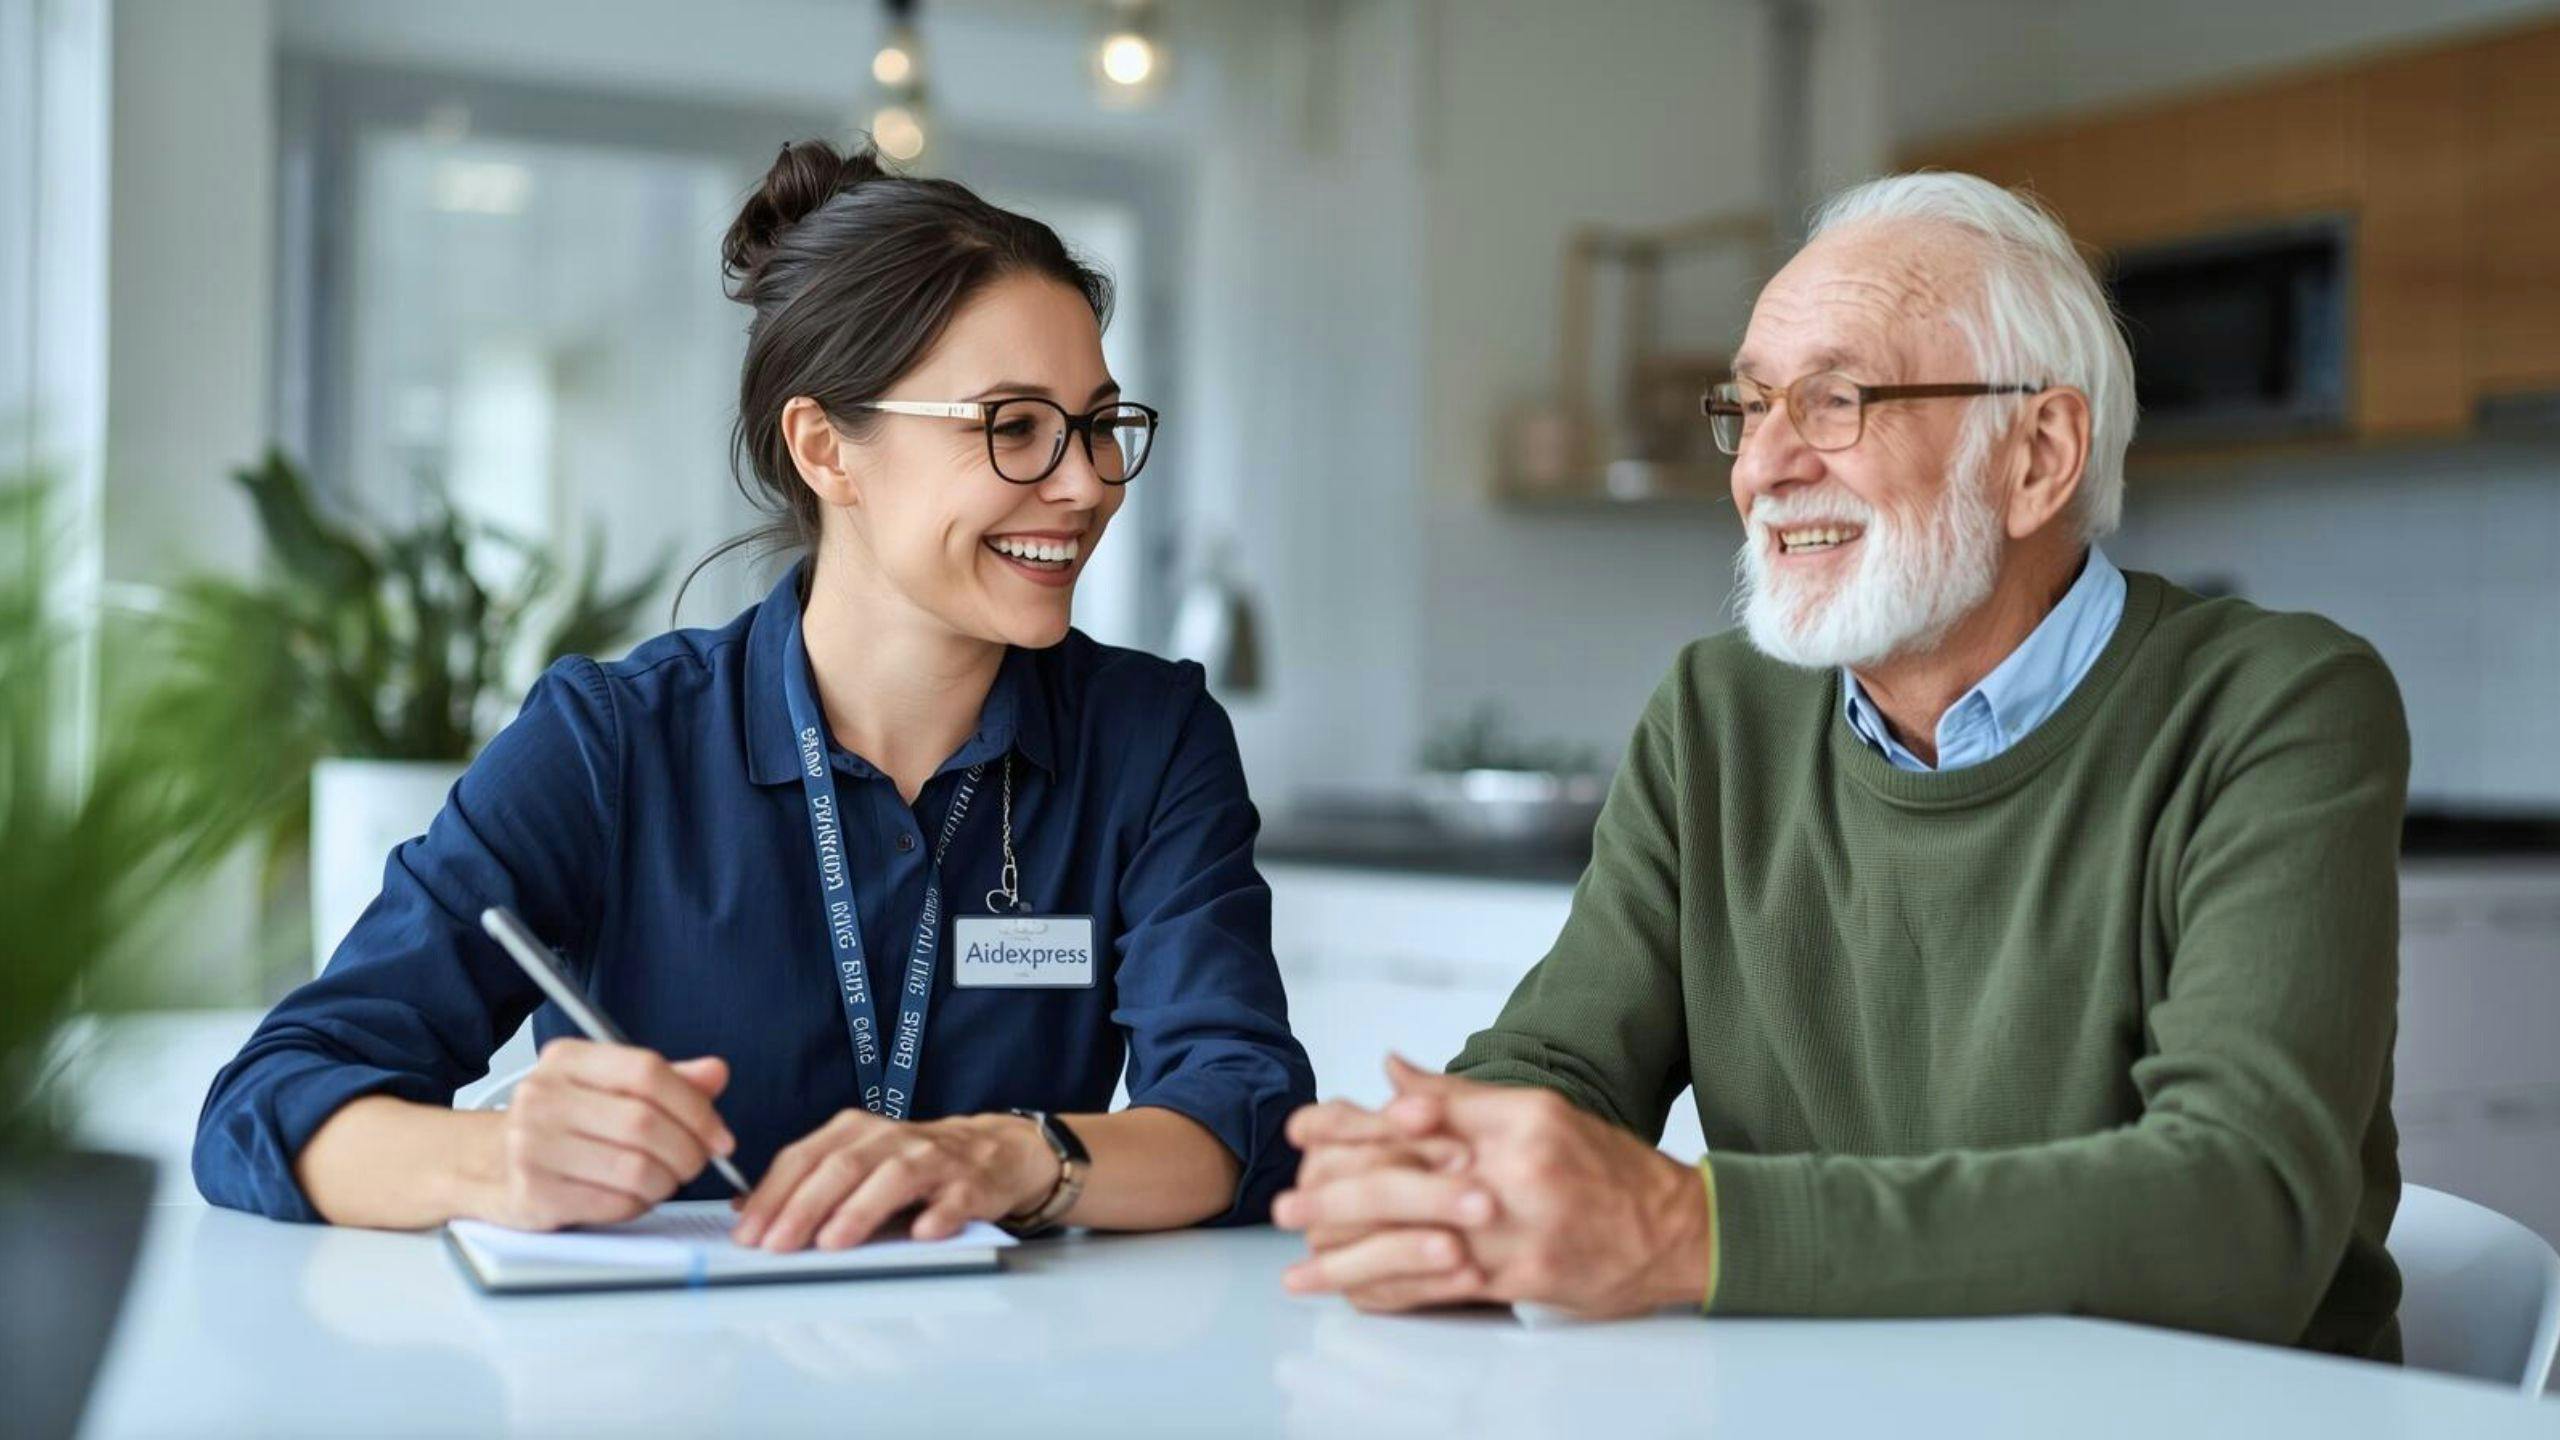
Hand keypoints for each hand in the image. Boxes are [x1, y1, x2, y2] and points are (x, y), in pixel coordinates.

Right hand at [485, 1037, 734, 1230]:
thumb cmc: (558, 1124)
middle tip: (697, 1162)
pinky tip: (631, 1197)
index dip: (695, 1106)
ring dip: (666, 1182)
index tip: (718, 1134)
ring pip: (635, 1168)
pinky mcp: (532, 1194)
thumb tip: (716, 1073)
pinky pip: (613, 1203)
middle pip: (645, 1122)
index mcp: (566, 1059)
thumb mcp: (607, 1088)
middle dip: (687, 1150)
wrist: (483, 1164)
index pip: (646, 1071)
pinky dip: (638, 1204)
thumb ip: (666, 1080)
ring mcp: (531, 1146)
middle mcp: (542, 1096)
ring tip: (663, 1180)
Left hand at [730, 1110, 1058, 1251]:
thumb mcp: (854, 1163)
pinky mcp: (970, 1183)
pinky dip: (937, 1214)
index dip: (772, 1194)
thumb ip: (804, 1184)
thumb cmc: (912, 1165)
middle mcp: (891, 1138)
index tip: (748, 1233)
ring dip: (860, 1210)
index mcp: (855, 1130)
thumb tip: (742, 1209)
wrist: (991, 1151)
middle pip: (842, 1166)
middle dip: (804, 1206)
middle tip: (776, 1245)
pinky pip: (953, 1198)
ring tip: (833, 1242)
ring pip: (893, 1177)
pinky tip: (922, 1233)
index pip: (804, 1157)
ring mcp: (933, 1158)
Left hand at [1275, 1056, 1710, 1318]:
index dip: (1352, 1122)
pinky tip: (1354, 1299)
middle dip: (1335, 1194)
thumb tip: (1390, 1070)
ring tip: (1299, 1267)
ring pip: (1414, 1243)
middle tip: (1283, 1204)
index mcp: (1518, 1118)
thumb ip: (1461, 1097)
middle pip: (1406, 1179)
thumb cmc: (1605, 1168)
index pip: (1417, 1115)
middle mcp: (1514, 1171)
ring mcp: (1516, 1231)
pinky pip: (1443, 1288)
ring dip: (1349, 1258)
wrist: (1679, 1231)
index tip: (1300, 1127)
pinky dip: (1393, 1294)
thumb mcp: (1541, 1112)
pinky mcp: (1520, 1280)